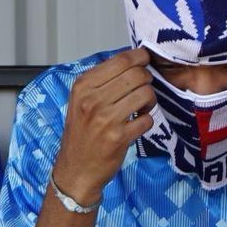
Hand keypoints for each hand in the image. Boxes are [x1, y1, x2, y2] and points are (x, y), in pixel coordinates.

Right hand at [51, 48, 154, 198]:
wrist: (76, 169)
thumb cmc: (81, 134)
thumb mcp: (81, 100)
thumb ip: (101, 79)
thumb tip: (131, 59)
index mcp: (83, 86)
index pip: (121, 60)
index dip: (140, 57)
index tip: (144, 60)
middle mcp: (92, 100)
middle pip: (137, 74)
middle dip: (147, 80)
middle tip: (143, 89)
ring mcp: (105, 119)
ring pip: (145, 94)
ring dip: (149, 100)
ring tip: (141, 107)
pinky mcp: (119, 137)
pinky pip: (147, 119)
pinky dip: (147, 120)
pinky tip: (137, 124)